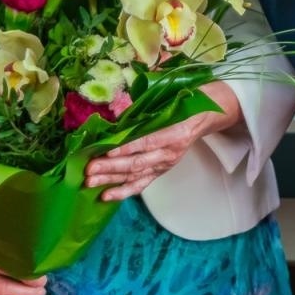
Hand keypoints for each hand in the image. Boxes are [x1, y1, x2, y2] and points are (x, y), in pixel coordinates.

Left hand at [83, 81, 241, 200]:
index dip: (127, 147)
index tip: (107, 150)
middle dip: (111, 167)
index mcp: (175, 132)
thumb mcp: (169, 98)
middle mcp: (170, 152)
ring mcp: (165, 163)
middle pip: (138, 162)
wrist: (204, 116)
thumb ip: (145, 108)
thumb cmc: (184, 103)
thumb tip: (118, 117)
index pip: (147, 141)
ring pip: (136, 175)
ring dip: (111, 180)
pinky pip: (141, 184)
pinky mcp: (160, 171)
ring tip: (90, 182)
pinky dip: (123, 191)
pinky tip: (107, 196)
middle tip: (90, 169)